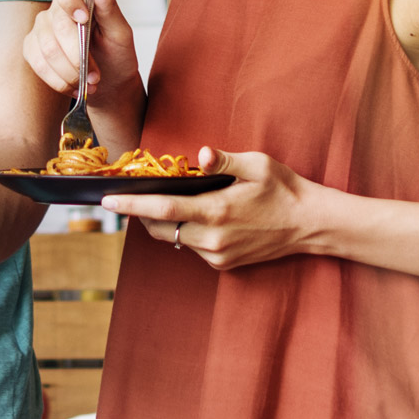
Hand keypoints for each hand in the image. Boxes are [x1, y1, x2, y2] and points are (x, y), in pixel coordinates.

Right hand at [23, 0, 137, 100]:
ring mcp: (40, 27)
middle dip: (78, 54)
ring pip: (47, 48)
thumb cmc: (116, 55)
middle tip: (96, 74)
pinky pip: (37, 63)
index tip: (83, 18)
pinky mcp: (31, 48)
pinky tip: (73, 85)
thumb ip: (109, 5)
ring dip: (70, 71)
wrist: (109, 85)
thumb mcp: (120, 32)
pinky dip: (58, 80)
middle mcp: (55, 8)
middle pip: (57, 24)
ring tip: (88, 82)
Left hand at [101, 147, 320, 268]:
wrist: (312, 224)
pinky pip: (192, 247)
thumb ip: (223, 160)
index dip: (131, 206)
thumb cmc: (284, 188)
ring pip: (175, 238)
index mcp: (217, 211)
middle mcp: (214, 238)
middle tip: (128, 196)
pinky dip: (185, 231)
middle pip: (161, 228)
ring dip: (163, 222)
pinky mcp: (224, 264)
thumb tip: (199, 155)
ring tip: (160, 201)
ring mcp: (219, 255)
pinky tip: (193, 215)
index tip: (107, 201)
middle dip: (141, 214)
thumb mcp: (257, 165)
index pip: (162, 210)